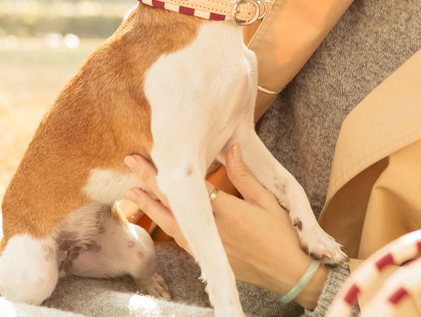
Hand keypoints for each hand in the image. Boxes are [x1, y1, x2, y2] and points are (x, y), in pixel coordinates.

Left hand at [125, 144, 327, 308]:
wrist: (289, 273)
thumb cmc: (282, 234)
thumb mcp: (267, 200)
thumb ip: (245, 175)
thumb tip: (232, 147)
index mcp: (227, 211)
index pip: (191, 186)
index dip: (169, 168)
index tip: (151, 152)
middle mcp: (212, 230)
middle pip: (173, 202)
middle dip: (149, 182)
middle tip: (131, 162)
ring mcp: (208, 246)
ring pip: (170, 223)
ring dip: (150, 205)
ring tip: (132, 191)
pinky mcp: (209, 257)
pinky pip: (180, 239)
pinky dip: (164, 224)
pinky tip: (156, 216)